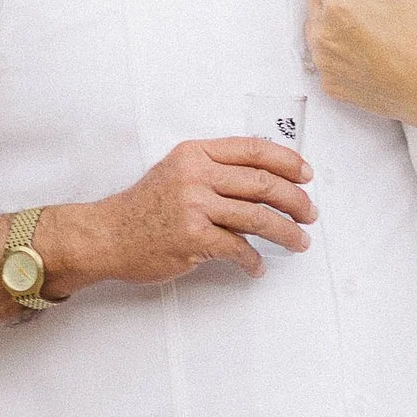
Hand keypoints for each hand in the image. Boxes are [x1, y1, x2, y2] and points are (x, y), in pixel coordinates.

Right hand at [87, 136, 314, 282]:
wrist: (107, 235)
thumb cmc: (145, 207)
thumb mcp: (178, 171)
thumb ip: (215, 170)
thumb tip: (264, 181)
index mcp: (196, 153)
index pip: (253, 149)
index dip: (287, 161)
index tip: (306, 175)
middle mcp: (196, 175)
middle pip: (262, 184)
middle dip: (295, 200)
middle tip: (310, 214)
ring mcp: (194, 206)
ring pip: (257, 217)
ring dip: (286, 233)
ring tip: (300, 242)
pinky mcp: (192, 238)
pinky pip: (237, 249)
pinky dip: (253, 261)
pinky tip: (257, 267)